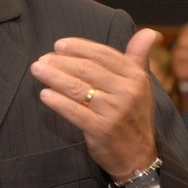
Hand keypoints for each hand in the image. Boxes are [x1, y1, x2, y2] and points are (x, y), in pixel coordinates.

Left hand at [30, 28, 160, 181]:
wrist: (138, 155)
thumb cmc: (133, 113)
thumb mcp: (141, 84)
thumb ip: (139, 56)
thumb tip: (149, 31)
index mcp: (135, 77)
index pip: (102, 54)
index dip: (78, 47)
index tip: (59, 45)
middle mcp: (126, 92)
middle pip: (86, 69)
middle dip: (60, 61)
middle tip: (42, 59)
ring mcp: (114, 111)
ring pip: (77, 88)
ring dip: (53, 77)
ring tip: (38, 70)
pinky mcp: (101, 129)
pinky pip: (74, 111)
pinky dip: (57, 101)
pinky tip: (45, 94)